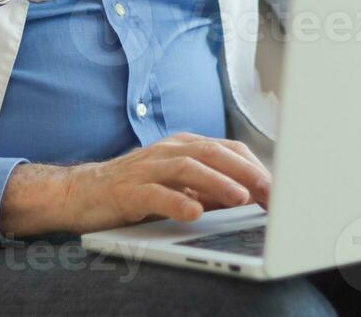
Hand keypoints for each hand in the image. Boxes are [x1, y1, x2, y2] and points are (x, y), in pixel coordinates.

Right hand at [0, 133, 271, 237]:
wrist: (81, 193)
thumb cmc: (134, 190)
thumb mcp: (178, 185)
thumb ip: (210, 188)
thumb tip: (251, 197)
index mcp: (183, 147)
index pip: (227, 149)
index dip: (255, 167)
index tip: (279, 189)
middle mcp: (168, 151)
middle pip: (213, 152)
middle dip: (245, 172)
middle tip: (271, 192)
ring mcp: (147, 168)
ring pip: (188, 167)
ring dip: (217, 182)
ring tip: (240, 199)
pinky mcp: (127, 189)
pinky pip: (155, 193)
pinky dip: (177, 201)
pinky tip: (194, 213)